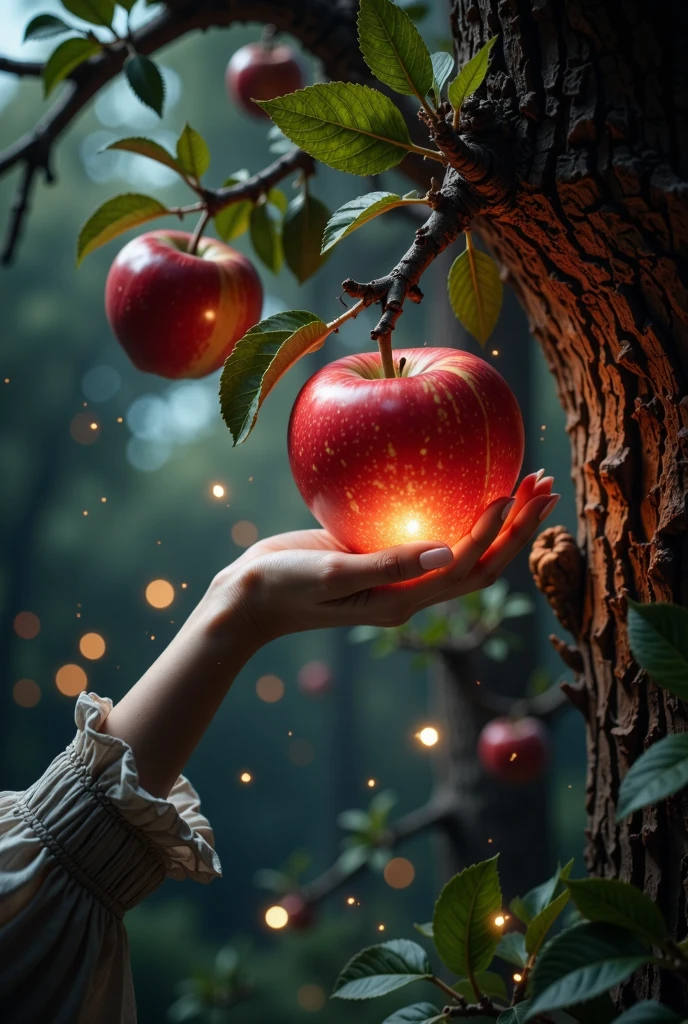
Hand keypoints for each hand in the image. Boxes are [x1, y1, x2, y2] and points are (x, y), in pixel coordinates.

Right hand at [102, 471, 556, 797]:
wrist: (248, 600)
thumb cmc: (283, 587)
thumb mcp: (330, 571)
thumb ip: (387, 563)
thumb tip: (449, 551)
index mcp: (404, 599)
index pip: (466, 566)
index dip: (494, 532)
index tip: (512, 491)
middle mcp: (411, 590)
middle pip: (482, 562)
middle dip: (519, 526)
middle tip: (547, 484)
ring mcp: (398, 574)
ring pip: (463, 548)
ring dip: (500, 520)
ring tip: (525, 481)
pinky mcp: (381, 555)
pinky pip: (432, 534)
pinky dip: (459, 512)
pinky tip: (463, 480)